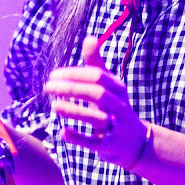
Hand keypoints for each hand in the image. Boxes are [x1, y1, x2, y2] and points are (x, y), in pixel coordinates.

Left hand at [44, 36, 146, 168]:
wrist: (136, 142)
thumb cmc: (116, 107)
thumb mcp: (110, 85)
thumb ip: (96, 63)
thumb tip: (89, 37)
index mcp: (118, 88)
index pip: (97, 76)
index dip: (75, 74)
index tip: (53, 75)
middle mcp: (119, 106)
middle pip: (97, 94)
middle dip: (71, 89)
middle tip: (48, 88)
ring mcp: (116, 126)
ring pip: (97, 117)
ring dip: (74, 111)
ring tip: (54, 106)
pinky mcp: (109, 146)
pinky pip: (94, 143)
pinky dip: (78, 137)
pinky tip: (62, 132)